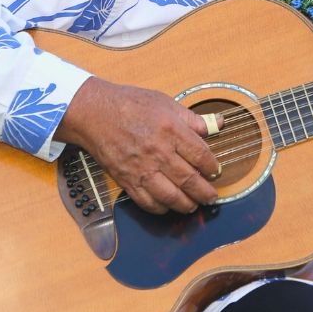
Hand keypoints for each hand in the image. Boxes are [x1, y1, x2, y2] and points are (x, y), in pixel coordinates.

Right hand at [54, 76, 220, 213]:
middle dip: (204, 192)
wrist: (95, 113)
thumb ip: (192, 118)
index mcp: (171, 130)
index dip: (212, 167)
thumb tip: (217, 123)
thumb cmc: (130, 104)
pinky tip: (168, 206)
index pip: (200, 155)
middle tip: (211, 197)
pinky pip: (147, 202)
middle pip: (189, 179)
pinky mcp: (126, 180)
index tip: (216, 171)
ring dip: (186, 205)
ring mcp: (142, 168)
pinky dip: (160, 208)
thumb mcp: (166, 103)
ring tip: (193, 205)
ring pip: (171, 196)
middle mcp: (158, 152)